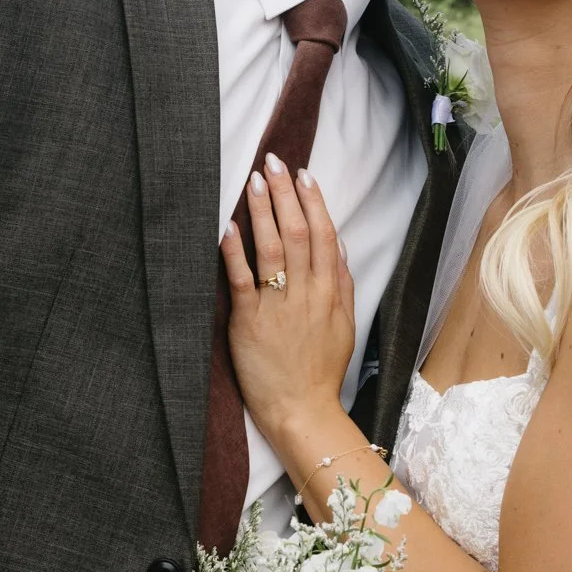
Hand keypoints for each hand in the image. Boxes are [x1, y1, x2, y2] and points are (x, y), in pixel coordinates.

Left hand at [220, 155, 355, 445]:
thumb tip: (338, 244)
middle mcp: (306, 294)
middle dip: (285, 194)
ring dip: (262, 212)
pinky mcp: (250, 323)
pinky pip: (243, 281)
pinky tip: (228, 227)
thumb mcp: (344, 324)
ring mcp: (278, 307)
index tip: (304, 175)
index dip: (314, 202)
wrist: (302, 410)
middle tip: (274, 161)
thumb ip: (342, 283)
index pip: (324, 235)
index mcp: (329, 292)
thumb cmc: (320, 370)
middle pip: (298, 233)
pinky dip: (235, 252)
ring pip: (272, 249)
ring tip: (253, 181)